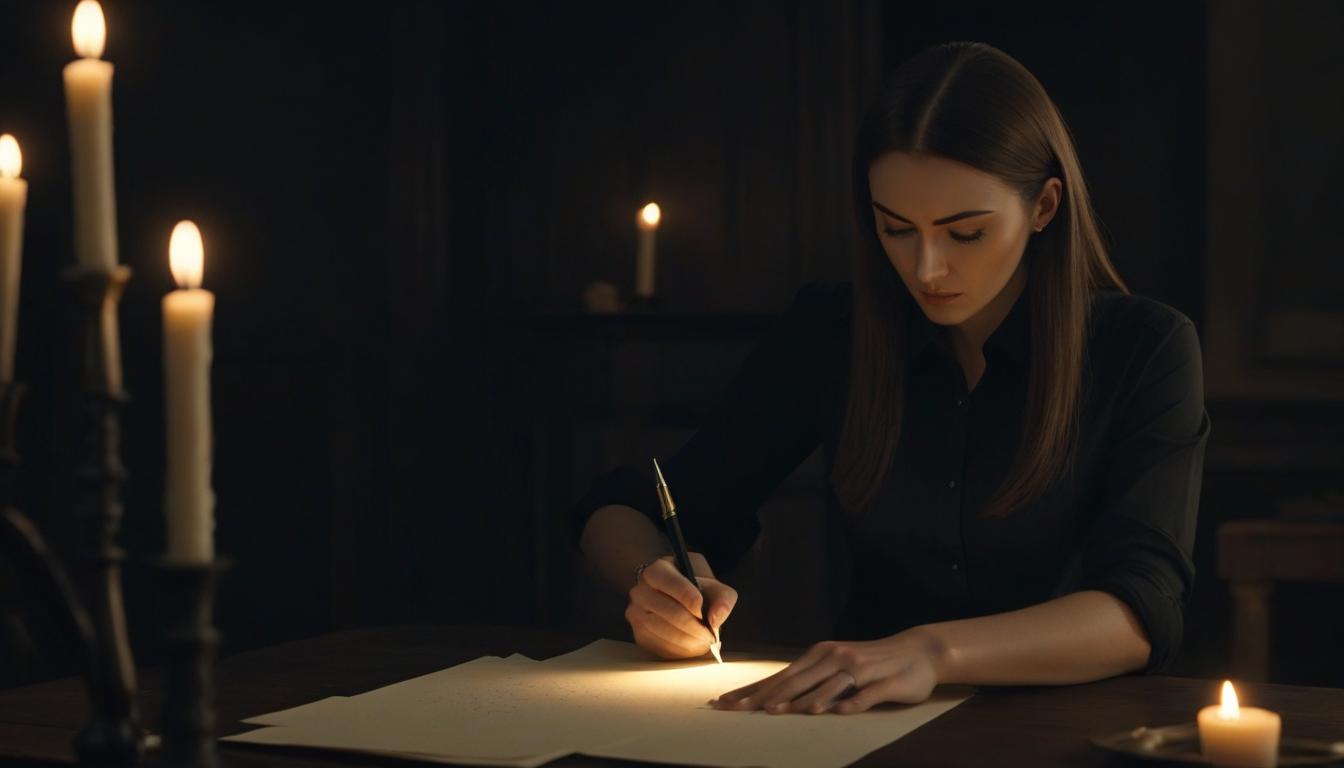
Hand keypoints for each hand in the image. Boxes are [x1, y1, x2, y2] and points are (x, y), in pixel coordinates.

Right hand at [626, 554, 736, 659]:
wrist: (682, 603)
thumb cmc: (699, 592)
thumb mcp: (715, 587)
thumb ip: (722, 599)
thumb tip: (715, 620)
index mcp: (657, 570)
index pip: (671, 583)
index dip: (690, 598)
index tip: (704, 612)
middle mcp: (641, 591)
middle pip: (667, 611)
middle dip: (693, 626)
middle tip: (710, 634)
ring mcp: (636, 614)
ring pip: (663, 631)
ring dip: (688, 640)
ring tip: (704, 641)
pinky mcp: (640, 635)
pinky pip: (659, 646)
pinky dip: (680, 650)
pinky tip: (693, 646)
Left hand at [711, 629, 945, 713]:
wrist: (918, 651)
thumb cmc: (871, 662)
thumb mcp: (837, 665)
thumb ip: (811, 679)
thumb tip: (776, 695)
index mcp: (821, 654)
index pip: (781, 676)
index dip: (754, 690)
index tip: (727, 702)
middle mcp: (835, 658)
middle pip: (796, 681)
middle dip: (765, 697)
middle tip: (738, 709)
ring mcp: (860, 670)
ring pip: (826, 686)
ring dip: (801, 699)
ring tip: (777, 712)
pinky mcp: (883, 683)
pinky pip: (863, 695)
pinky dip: (848, 702)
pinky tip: (833, 712)